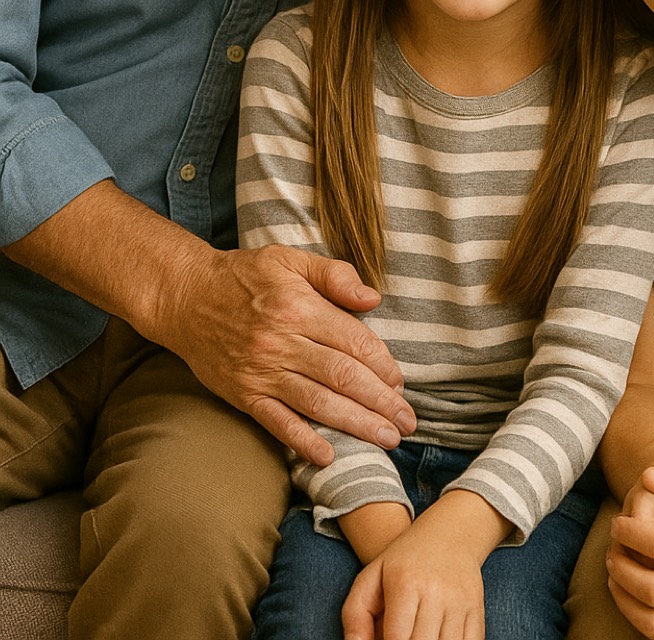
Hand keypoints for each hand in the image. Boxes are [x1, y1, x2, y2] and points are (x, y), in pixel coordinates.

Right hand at [165, 243, 416, 464]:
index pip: (353, 341)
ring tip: (386, 438)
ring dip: (356, 424)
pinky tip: (329, 455)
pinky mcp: (244, 394)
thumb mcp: (289, 259)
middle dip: (380, 401)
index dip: (382, 364)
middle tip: (408, 421)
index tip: (400, 382)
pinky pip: (277, 422)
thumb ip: (334, 275)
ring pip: (318, 403)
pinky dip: (303, 441)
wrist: (185, 297)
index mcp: (299, 307)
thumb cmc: (244, 275)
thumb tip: (372, 300)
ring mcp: (262, 372)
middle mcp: (282, 343)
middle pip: (342, 376)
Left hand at [342, 511, 486, 639]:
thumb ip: (355, 616)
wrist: (450, 532)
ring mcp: (460, 600)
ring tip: (418, 634)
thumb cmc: (403, 562)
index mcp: (405, 583)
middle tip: (401, 636)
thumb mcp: (371, 577)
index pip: (396, 639)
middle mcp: (436, 591)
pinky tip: (438, 637)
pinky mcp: (476, 607)